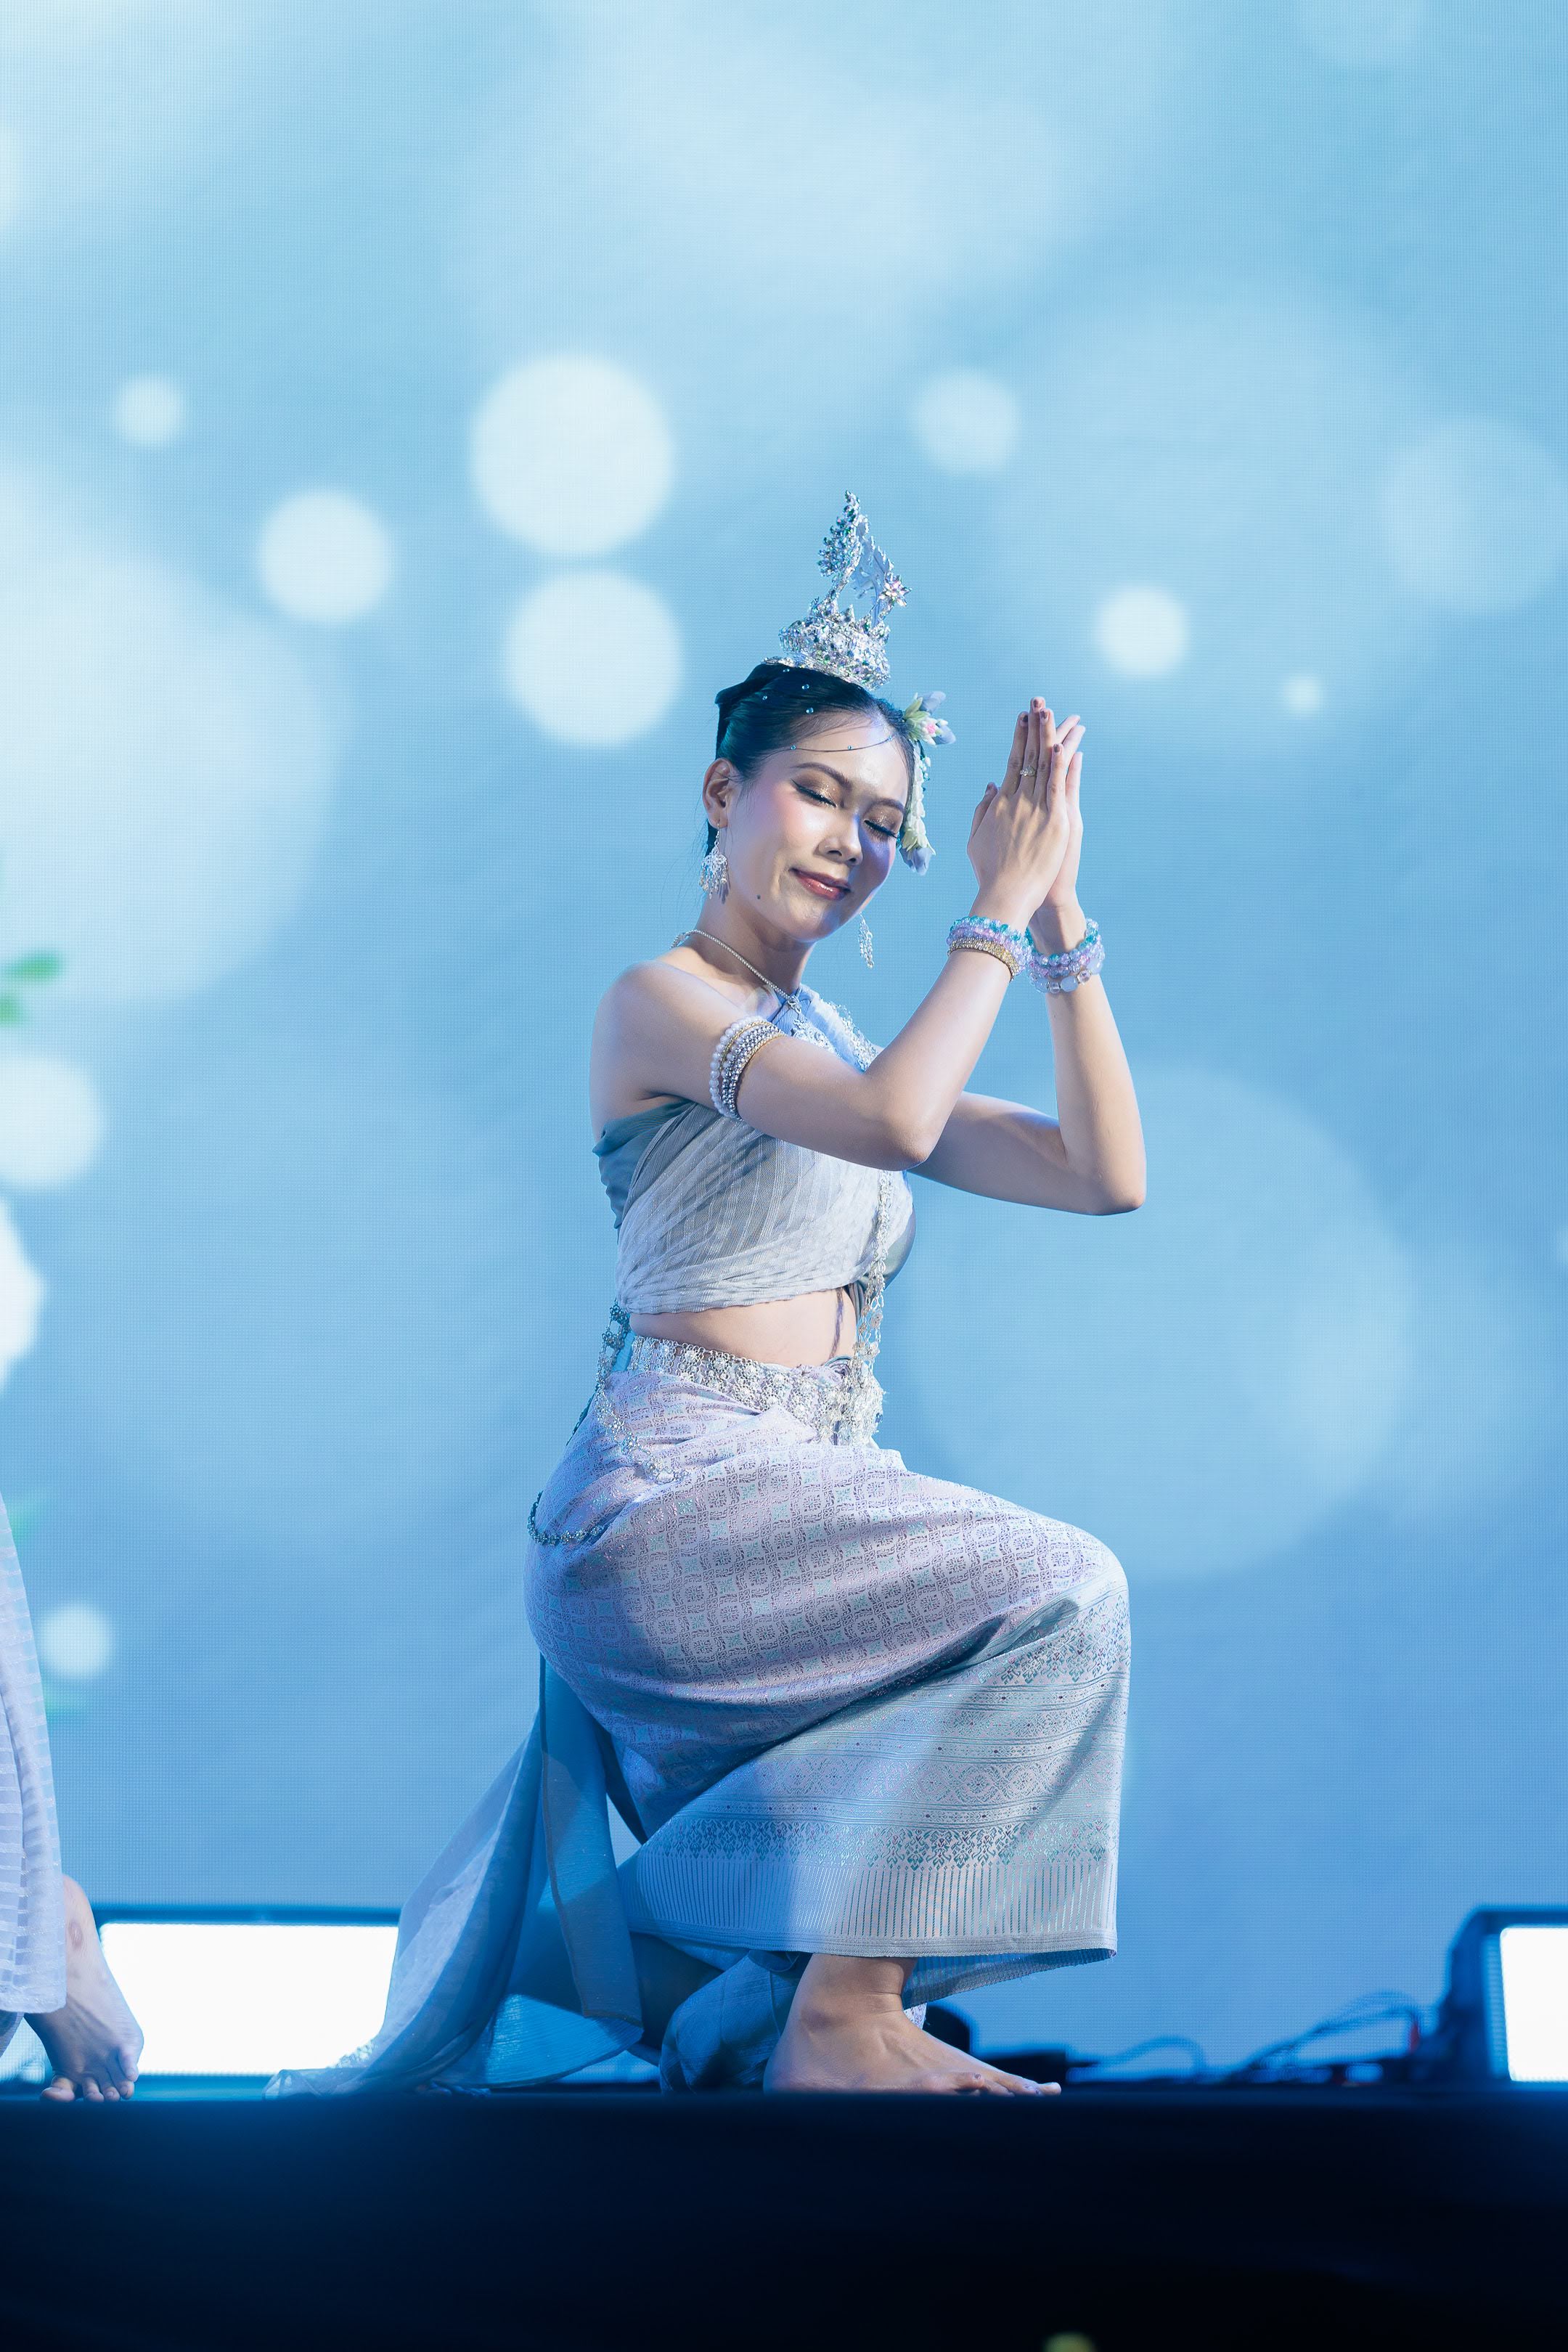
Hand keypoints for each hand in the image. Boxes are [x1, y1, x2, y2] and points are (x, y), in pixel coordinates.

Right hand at [967, 698, 1084, 927]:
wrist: (1005, 897)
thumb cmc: (989, 873)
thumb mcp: (977, 839)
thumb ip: (983, 810)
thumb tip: (992, 785)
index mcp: (1000, 804)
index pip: (1012, 762)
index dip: (1019, 738)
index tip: (1022, 718)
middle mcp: (1017, 800)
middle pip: (1029, 756)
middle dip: (1034, 727)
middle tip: (1038, 702)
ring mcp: (1036, 809)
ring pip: (1045, 765)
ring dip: (1050, 736)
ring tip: (1054, 712)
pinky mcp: (1054, 822)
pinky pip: (1058, 786)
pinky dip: (1060, 764)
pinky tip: (1063, 743)